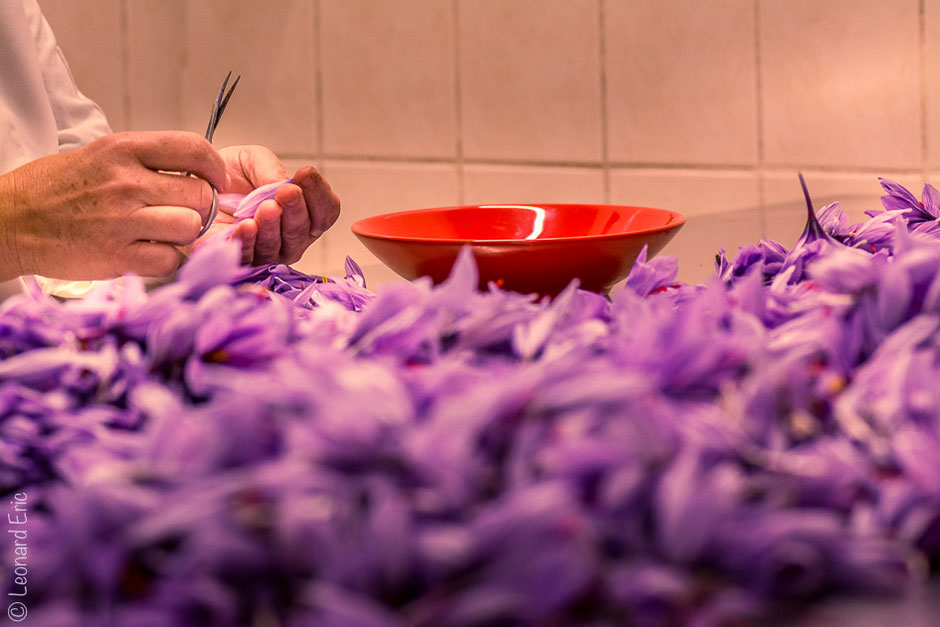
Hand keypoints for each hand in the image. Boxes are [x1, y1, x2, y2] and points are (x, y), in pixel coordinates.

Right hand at [0, 131, 226, 280]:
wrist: (8, 221)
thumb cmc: (57, 188)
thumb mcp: (100, 156)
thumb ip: (146, 162)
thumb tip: (196, 174)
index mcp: (123, 149)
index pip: (193, 149)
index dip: (215, 168)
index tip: (217, 180)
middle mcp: (126, 181)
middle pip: (200, 194)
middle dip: (199, 207)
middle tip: (182, 213)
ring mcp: (122, 220)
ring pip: (190, 227)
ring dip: (183, 235)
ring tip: (161, 233)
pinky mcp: (116, 255)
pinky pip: (170, 260)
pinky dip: (165, 260)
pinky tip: (147, 253)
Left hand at [201, 145, 339, 264]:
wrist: (194, 184)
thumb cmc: (231, 173)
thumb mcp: (253, 160)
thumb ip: (270, 170)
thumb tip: (286, 185)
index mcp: (303, 210)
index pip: (326, 211)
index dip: (320, 195)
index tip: (306, 174)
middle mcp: (291, 236)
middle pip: (305, 230)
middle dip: (298, 209)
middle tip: (287, 192)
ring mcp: (269, 252)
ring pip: (282, 246)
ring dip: (275, 227)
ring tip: (267, 207)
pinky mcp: (240, 262)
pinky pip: (250, 257)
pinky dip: (249, 241)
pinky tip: (246, 226)